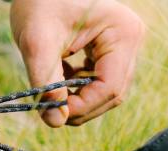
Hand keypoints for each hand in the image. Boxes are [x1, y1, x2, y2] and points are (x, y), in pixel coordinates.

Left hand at [11, 0, 145, 126]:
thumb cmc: (39, 2)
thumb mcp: (36, 43)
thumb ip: (46, 83)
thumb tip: (55, 121)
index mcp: (122, 33)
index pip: (110, 87)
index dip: (82, 107)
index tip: (54, 112)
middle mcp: (131, 40)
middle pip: (112, 93)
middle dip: (81, 107)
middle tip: (51, 109)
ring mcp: (124, 46)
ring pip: (106, 91)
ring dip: (79, 99)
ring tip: (52, 89)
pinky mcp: (112, 51)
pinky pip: (99, 81)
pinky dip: (78, 88)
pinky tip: (59, 78)